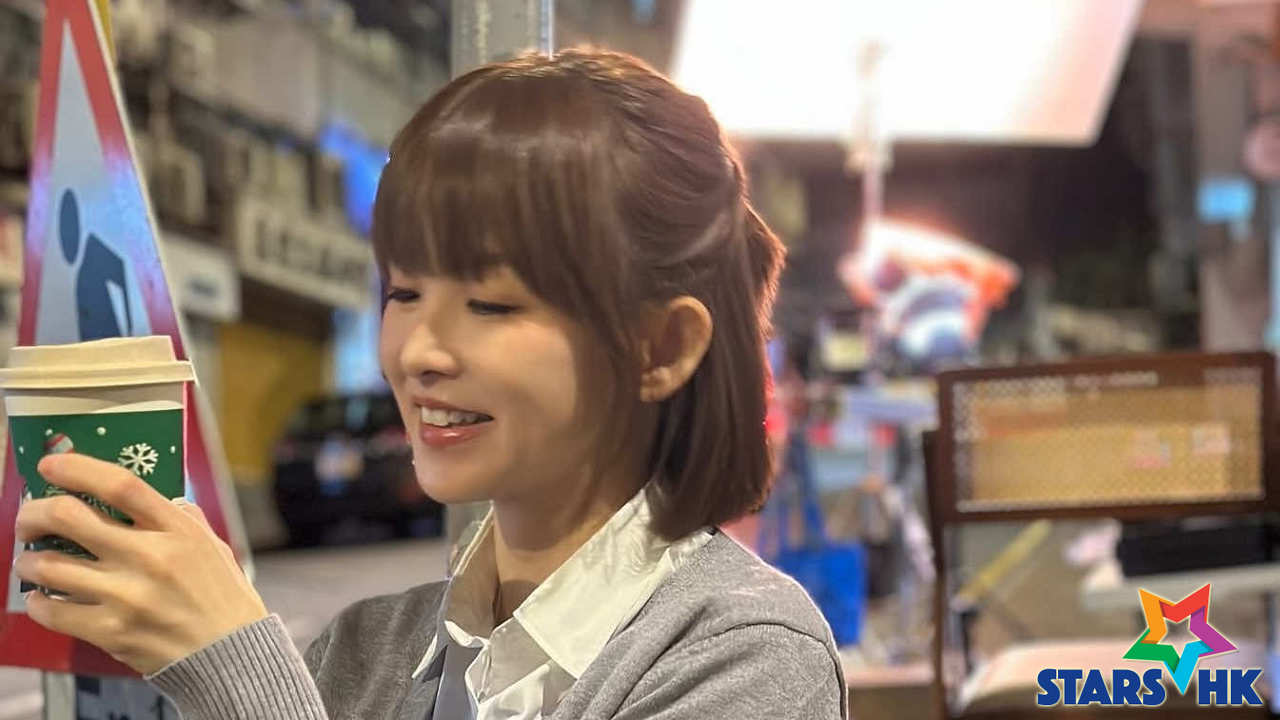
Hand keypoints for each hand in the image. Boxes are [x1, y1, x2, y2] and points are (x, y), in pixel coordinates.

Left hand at [14, 453, 267, 674]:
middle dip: (35, 513)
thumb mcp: (212, 543)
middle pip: (69, 516)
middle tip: (28, 519)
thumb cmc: (221, 595)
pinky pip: (53, 611)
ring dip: (29, 560)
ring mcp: (127, 596)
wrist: (230, 653)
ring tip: (31, 561)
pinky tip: (41, 597)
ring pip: (49, 565)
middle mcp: (149, 557)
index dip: (77, 468)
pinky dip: (37, 601)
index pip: (120, 485)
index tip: (51, 464)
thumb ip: (180, 517)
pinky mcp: (111, 632)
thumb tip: (148, 498)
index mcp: (176, 530)